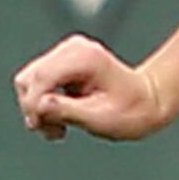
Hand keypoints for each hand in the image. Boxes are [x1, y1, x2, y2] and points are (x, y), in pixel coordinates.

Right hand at [13, 35, 166, 142]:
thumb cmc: (133, 111)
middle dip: (35, 107)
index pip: (41, 77)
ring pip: (30, 81)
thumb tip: (39, 106)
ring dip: (39, 108)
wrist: (148, 101)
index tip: (41, 126)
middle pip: (31, 78)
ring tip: (60, 127)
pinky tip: (61, 118)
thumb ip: (67, 111)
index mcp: (86, 58)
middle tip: (54, 130)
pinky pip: (39, 83)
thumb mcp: (102, 119)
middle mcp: (74, 48)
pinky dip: (44, 103)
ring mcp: (68, 52)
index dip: (34, 104)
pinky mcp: (63, 61)